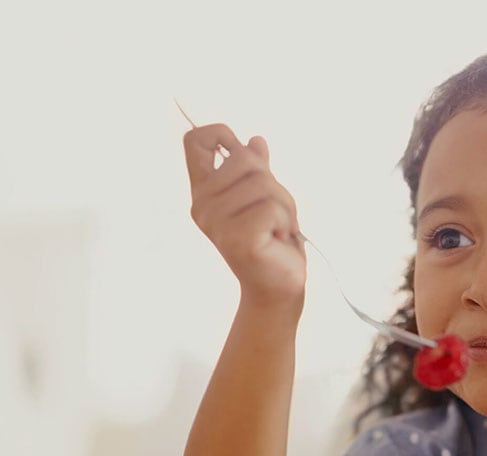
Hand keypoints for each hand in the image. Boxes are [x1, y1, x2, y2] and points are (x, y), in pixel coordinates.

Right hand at [184, 124, 304, 306]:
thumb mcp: (265, 198)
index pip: (196, 142)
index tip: (240, 148)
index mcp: (204, 190)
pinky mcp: (238, 238)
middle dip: (272, 183)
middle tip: (274, 214)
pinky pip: (272, 209)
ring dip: (284, 206)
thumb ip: (257, 171)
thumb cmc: (271, 241)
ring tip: (277, 229)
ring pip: (263, 184)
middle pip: (244, 159)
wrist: (278, 286)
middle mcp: (203, 204)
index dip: (220, 133)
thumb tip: (255, 141)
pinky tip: (277, 240)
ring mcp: (217, 222)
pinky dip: (286, 223)